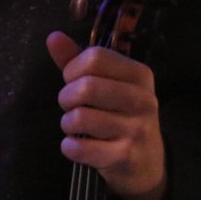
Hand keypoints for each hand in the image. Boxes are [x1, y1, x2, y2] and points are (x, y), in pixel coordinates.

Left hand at [47, 31, 167, 199]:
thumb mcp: (106, 82)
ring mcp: (136, 129)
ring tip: (74, 125)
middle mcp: (142, 99)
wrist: (147, 161)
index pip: (95, 57)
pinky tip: (74, 145)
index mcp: (139, 74)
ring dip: (67, 123)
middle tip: (70, 106)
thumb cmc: (120, 114)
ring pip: (81, 118)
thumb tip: (53, 37)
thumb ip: (78, 59)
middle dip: (66, 97)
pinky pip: (81, 148)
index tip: (73, 80)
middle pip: (87, 87)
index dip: (73, 68)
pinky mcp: (125, 156)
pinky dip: (69, 147)